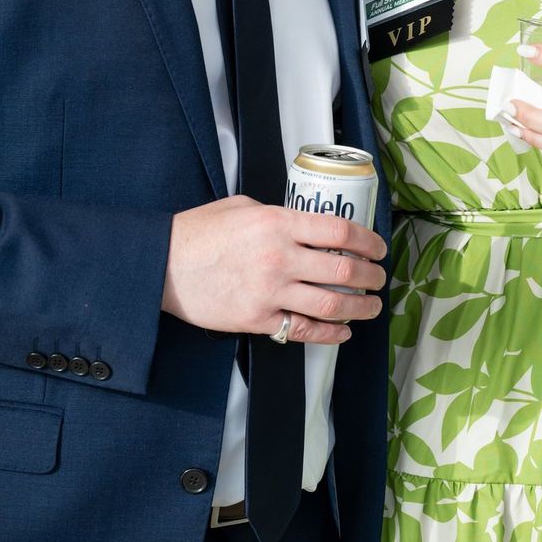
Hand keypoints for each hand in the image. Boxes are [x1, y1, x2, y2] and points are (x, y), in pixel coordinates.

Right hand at [161, 195, 386, 344]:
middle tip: (379, 278)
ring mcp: (270, 292)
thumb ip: (279, 215)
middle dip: (371, 277)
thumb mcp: (243, 207)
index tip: (378, 247)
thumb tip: (307, 225)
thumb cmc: (199, 232)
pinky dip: (330, 334)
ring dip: (359, 308)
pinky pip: (304, 330)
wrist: (163, 265)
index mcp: (279, 222)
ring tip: (370, 307)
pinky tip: (341, 331)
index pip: (340, 230)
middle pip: (344, 270)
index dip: (368, 241)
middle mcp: (280, 257)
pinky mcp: (257, 320)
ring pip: (331, 304)